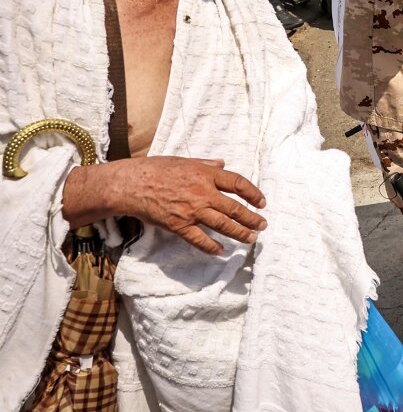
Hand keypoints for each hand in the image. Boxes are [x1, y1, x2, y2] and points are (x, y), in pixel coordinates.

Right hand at [63, 157, 266, 254]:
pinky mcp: (179, 225)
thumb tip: (223, 164)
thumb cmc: (157, 169)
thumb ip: (207, 164)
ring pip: (223, 225)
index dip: (254, 194)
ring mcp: (192, 211)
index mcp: (206, 175)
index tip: (262, 202)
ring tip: (251, 238)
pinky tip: (221, 251)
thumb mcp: (185, 160)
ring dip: (240, 233)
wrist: (131, 184)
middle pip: (235, 208)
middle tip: (263, 225)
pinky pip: (200, 239)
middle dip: (252, 218)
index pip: (238, 184)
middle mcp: (203, 193)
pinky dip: (212, 246)